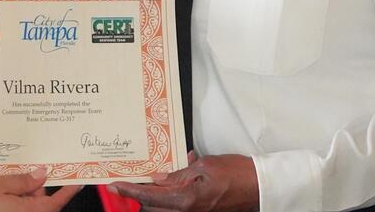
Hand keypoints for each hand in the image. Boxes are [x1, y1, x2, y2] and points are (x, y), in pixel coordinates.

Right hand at [0, 169, 81, 211]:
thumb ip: (23, 180)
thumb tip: (41, 175)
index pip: (54, 203)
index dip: (68, 192)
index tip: (78, 181)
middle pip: (41, 202)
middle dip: (37, 185)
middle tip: (27, 169)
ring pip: (29, 203)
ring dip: (24, 190)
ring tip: (7, 178)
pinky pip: (18, 206)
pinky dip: (16, 195)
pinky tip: (3, 185)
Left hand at [106, 153, 257, 211]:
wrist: (260, 186)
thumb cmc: (237, 174)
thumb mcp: (205, 166)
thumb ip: (179, 173)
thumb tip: (158, 177)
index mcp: (186, 200)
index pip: (149, 197)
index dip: (129, 192)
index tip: (114, 186)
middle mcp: (188, 211)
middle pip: (153, 206)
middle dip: (142, 193)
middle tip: (133, 176)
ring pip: (164, 206)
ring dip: (157, 193)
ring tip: (157, 174)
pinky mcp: (200, 211)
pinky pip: (178, 204)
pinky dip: (172, 191)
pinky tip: (178, 174)